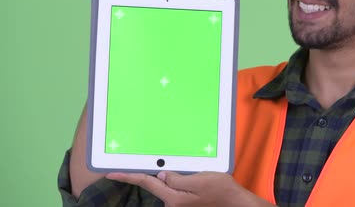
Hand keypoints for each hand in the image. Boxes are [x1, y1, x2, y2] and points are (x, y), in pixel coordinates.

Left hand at [106, 171, 274, 206]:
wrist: (236, 204)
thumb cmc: (222, 191)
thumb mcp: (200, 179)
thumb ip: (178, 179)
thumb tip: (161, 175)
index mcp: (174, 197)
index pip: (147, 183)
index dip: (128, 176)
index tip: (111, 173)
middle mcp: (173, 203)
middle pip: (155, 185)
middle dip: (147, 173)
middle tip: (137, 160)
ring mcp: (180, 204)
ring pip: (167, 186)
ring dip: (164, 176)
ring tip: (169, 164)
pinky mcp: (187, 203)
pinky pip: (175, 189)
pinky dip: (174, 180)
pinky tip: (181, 174)